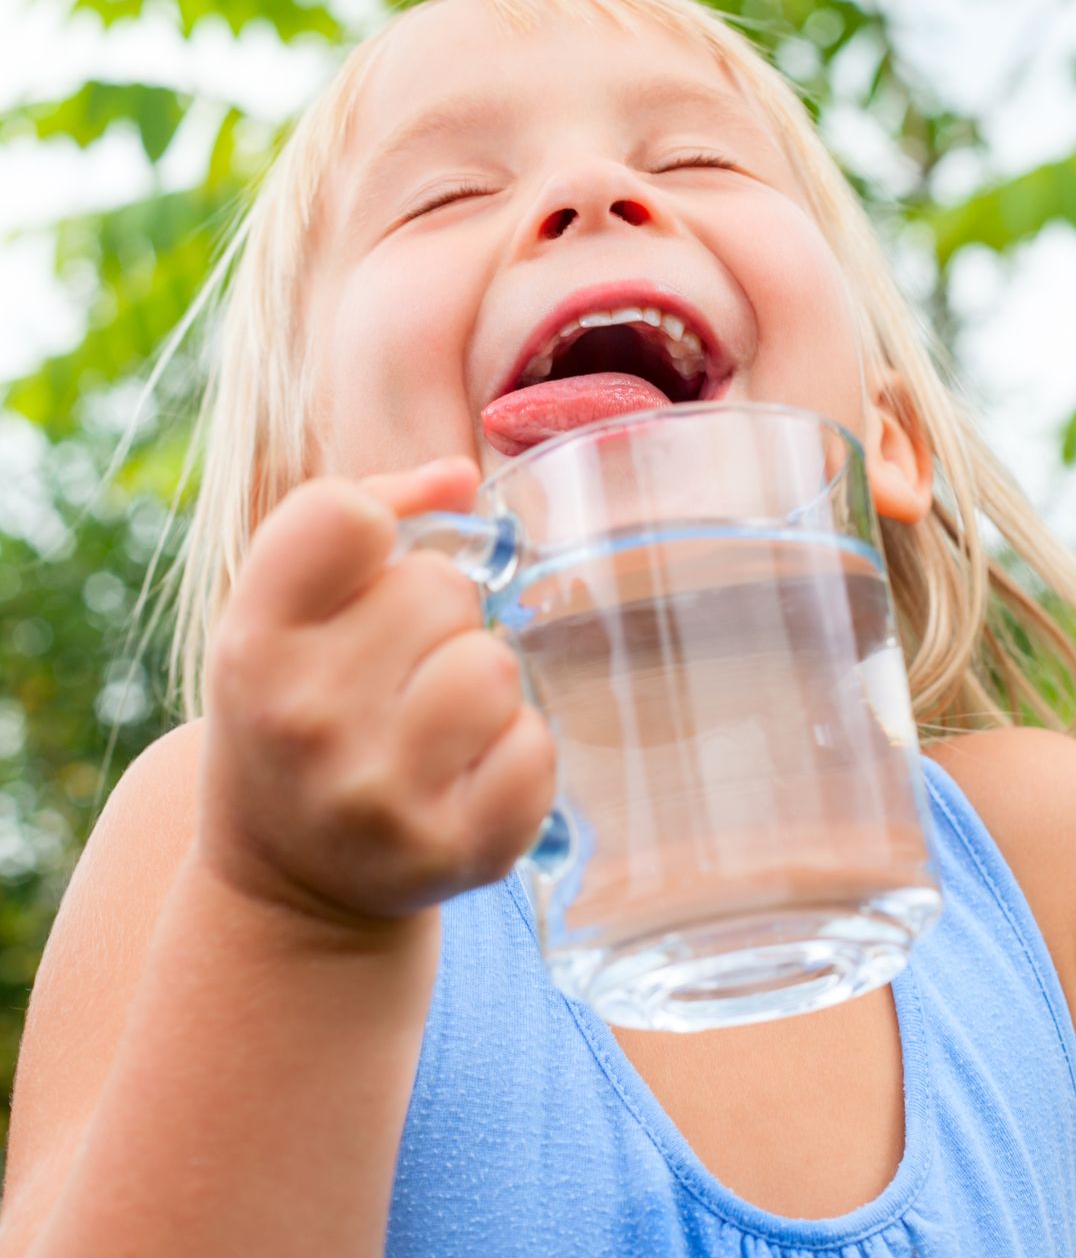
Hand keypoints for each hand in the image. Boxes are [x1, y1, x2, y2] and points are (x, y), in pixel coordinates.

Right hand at [196, 457, 555, 936]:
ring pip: (494, 666)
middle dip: (433, 615)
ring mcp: (382, 797)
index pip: (347, 515)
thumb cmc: (296, 710)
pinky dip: (513, 753)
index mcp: (252, 644)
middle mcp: (306, 721)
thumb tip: (462, 478)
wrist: (289, 883)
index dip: (375, 532)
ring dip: (477, 683)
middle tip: (394, 670)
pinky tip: (462, 775)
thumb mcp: (280, 613)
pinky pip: (536, 746)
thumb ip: (364, 515)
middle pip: (442, 587)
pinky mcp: (460, 853)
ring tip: (431, 721)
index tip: (360, 578)